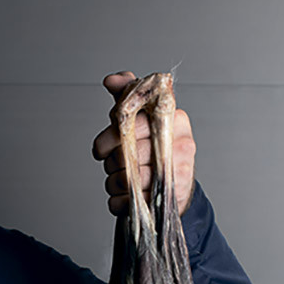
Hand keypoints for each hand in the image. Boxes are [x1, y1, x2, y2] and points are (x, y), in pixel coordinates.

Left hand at [91, 71, 195, 216]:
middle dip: (111, 163)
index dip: (109, 138)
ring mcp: (180, 171)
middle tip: (111, 166)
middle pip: (130, 154)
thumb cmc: (154, 148)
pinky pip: (132, 202)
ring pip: (129, 179)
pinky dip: (118, 202)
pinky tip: (121, 197)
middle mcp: (182, 143)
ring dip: (113, 183)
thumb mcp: (142, 119)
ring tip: (116, 181)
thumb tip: (110, 80)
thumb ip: (128, 96)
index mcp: (175, 118)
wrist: (176, 187)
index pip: (133, 125)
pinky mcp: (173, 197)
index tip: (100, 149)